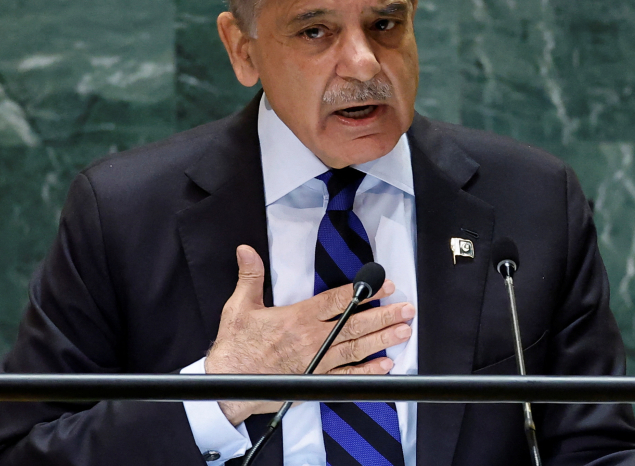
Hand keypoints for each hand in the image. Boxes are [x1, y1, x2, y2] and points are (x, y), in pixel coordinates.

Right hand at [205, 245, 414, 424]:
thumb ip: (250, 276)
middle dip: (384, 315)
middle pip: (355, 325)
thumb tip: (246, 251)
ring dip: (382, 340)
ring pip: (356, 348)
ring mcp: (316, 362)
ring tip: (403, 331)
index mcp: (297, 318)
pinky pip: (346, 376)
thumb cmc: (235, 348)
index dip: (362, 292)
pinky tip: (385, 365)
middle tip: (406, 308)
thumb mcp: (239, 306)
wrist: (228, 384)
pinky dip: (367, 371)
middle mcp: (312, 340)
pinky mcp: (315, 381)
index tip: (383, 284)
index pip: (337, 301)